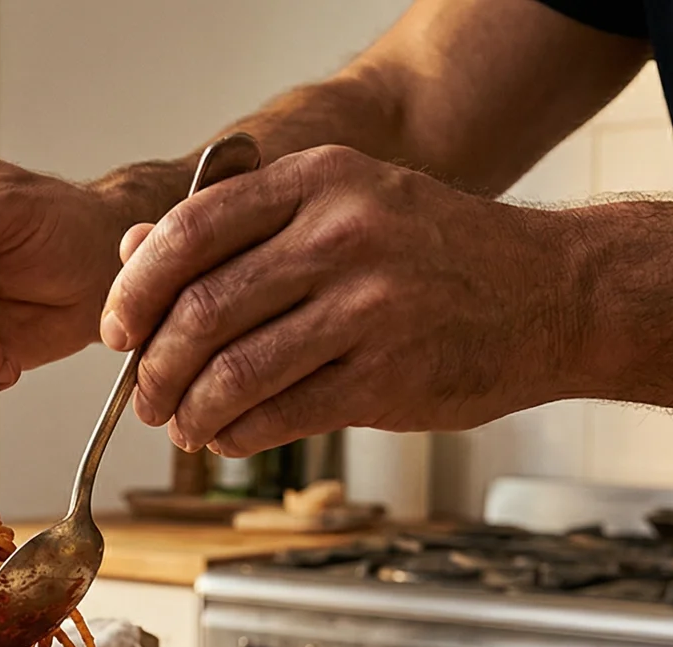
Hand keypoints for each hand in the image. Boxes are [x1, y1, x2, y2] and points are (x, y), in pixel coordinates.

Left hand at [104, 145, 581, 453]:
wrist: (555, 294)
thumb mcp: (342, 208)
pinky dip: (236, 435)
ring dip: (189, 411)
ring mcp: (367, 308)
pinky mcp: (386, 377)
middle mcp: (342, 237)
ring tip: (182, 424)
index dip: (135, 288)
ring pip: (233, 372)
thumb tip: (132, 251)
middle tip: (143, 393)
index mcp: (320, 183)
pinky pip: (280, 415)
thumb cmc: (437, 255)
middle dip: (154, 365)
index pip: (189, 230)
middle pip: (201, 310)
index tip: (117, 327)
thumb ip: (238, 228)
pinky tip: (228, 437)